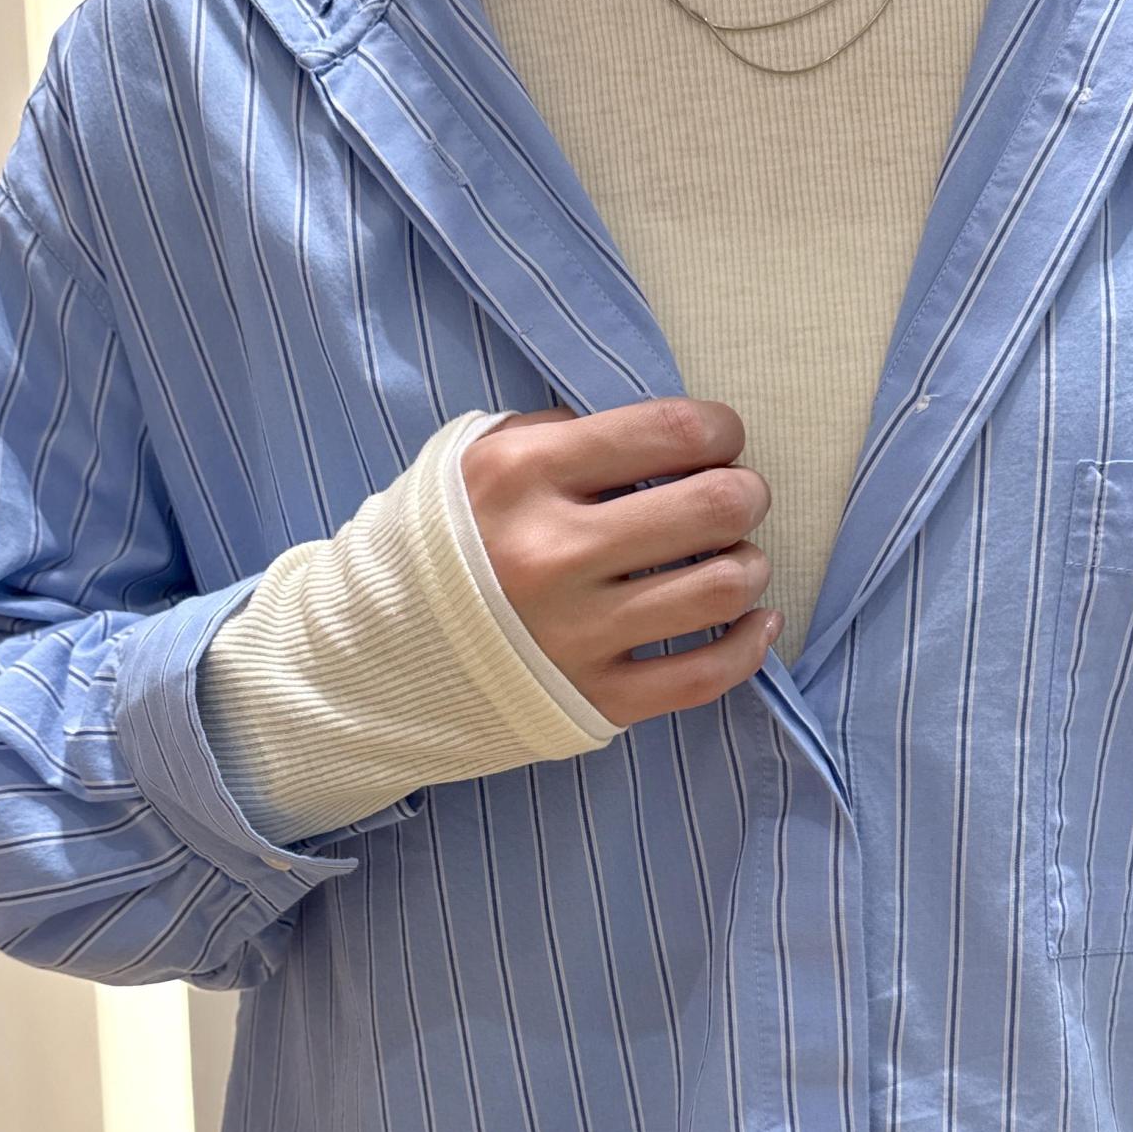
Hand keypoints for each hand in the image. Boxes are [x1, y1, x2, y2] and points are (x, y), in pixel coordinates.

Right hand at [459, 397, 779, 726]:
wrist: (377, 652)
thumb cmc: (446, 541)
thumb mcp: (481, 457)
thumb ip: (568, 436)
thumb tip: (666, 440)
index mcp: (525, 474)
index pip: (672, 432)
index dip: (721, 431)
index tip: (720, 443)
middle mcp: (553, 553)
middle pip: (714, 507)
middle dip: (745, 494)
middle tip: (737, 499)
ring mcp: (575, 633)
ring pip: (722, 588)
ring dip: (749, 565)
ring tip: (734, 558)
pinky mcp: (593, 699)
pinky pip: (704, 674)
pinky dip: (750, 644)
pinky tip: (755, 620)